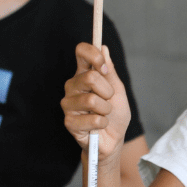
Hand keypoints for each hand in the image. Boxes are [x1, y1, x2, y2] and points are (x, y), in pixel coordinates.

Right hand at [61, 43, 131, 162]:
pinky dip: (103, 123)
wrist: (114, 139)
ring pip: (92, 100)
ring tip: (104, 115)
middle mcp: (73, 86)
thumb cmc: (115, 114)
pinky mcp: (68, 122)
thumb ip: (110, 70)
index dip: (93, 55)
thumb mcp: (118, 89)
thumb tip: (103, 47)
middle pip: (90, 76)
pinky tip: (99, 126)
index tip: (104, 66)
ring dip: (106, 109)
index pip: (81, 52)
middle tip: (108, 100)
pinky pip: (93, 118)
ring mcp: (69, 104)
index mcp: (84, 74)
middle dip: (107, 91)